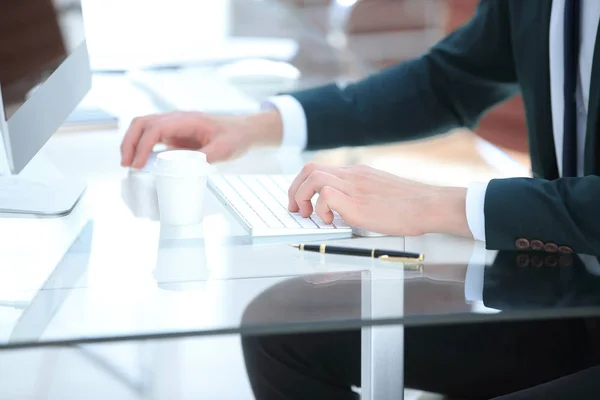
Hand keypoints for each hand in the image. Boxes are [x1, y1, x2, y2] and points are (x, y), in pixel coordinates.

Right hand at [120, 110, 282, 167]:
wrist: (242, 130)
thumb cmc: (234, 136)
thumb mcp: (224, 149)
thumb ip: (205, 157)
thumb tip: (187, 168)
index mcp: (186, 120)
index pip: (156, 128)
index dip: (143, 145)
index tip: (138, 164)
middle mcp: (176, 119)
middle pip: (142, 123)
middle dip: (129, 142)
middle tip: (126, 164)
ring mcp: (173, 125)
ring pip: (143, 127)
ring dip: (132, 143)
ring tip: (129, 164)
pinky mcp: (174, 134)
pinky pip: (151, 136)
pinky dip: (141, 146)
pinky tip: (140, 161)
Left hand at [288, 163, 471, 237]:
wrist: (430, 205)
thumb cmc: (410, 205)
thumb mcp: (380, 192)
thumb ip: (360, 195)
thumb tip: (343, 209)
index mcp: (357, 172)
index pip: (320, 168)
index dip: (304, 183)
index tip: (302, 200)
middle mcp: (353, 175)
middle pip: (310, 168)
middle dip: (295, 189)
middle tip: (297, 209)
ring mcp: (354, 187)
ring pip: (313, 177)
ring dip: (303, 197)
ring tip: (310, 215)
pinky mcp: (357, 203)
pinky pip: (325, 195)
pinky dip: (320, 209)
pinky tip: (332, 221)